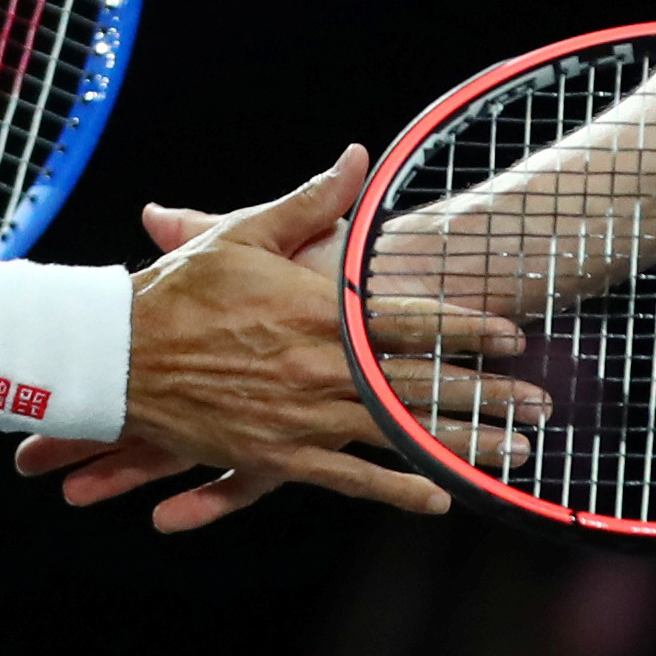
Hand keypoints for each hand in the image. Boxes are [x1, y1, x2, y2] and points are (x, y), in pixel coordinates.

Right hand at [13, 147, 544, 533]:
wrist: (114, 357)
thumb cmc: (178, 289)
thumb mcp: (243, 233)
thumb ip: (310, 201)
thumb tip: (357, 157)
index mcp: (314, 310)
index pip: (406, 319)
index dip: (465, 327)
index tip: (514, 334)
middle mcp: (317, 369)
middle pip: (417, 383)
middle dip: (486, 393)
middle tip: (540, 405)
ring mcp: (300, 418)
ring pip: (396, 436)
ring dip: (459, 444)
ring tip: (513, 454)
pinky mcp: (276, 455)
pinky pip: (348, 478)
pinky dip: (395, 489)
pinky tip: (438, 498)